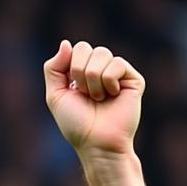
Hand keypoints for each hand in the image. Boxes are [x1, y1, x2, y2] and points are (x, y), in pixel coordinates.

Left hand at [43, 40, 143, 156]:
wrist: (97, 142)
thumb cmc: (77, 124)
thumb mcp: (55, 96)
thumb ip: (53, 68)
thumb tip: (66, 43)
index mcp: (82, 71)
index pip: (76, 49)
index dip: (70, 68)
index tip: (74, 90)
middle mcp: (100, 69)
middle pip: (86, 48)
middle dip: (80, 73)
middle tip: (86, 96)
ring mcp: (118, 73)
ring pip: (102, 54)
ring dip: (93, 81)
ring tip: (98, 98)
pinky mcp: (133, 79)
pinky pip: (117, 63)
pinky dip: (108, 82)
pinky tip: (112, 96)